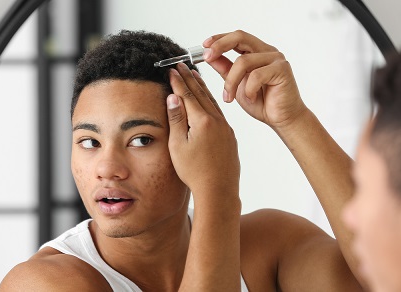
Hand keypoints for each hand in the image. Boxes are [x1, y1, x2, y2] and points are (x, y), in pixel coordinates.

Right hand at [166, 63, 239, 201]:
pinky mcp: (229, 136)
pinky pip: (219, 112)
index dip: (178, 81)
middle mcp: (217, 121)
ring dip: (202, 87)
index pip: (187, 94)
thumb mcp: (178, 146)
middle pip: (201, 94)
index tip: (171, 69)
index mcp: (202, 121)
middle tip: (181, 64)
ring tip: (195, 74)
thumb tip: (173, 97)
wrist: (220, 190)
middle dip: (190, 78)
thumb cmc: (195, 172)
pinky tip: (208, 99)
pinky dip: (211, 101)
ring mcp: (225, 128)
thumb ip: (176, 119)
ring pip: (212, 101)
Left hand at [203, 30, 306, 129]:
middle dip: (220, 45)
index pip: (235, 37)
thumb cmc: (262, 102)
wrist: (281, 119)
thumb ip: (225, 69)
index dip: (219, 39)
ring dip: (231, 81)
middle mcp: (266, 51)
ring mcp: (275, 59)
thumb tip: (209, 56)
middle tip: (207, 57)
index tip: (204, 46)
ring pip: (243, 61)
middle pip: (240, 37)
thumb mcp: (236, 85)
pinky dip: (249, 89)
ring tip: (229, 97)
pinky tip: (251, 98)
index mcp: (256, 52)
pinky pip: (256, 75)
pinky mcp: (282, 69)